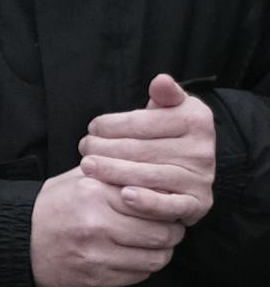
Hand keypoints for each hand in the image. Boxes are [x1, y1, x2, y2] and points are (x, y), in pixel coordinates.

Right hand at [30, 167, 182, 286]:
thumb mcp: (76, 179)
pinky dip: (143, 267)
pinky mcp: (95, 277)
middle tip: (167, 228)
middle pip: (162, 233)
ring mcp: (96, 253)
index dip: (168, 206)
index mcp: (93, 192)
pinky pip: (139, 276)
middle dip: (171, 232)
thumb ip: (113, 173)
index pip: (154, 201)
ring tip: (151, 244)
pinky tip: (132, 257)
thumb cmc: (50, 207)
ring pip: (156, 258)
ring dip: (160, 252)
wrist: (15, 241)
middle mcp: (96, 222)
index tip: (168, 207)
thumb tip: (154, 173)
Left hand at [79, 74, 216, 224]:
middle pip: (141, 149)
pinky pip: (171, 205)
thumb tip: (161, 80)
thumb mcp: (167, 108)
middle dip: (105, 148)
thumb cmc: (165, 133)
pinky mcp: (198, 204)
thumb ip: (164, 95)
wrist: (187, 170)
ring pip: (149, 175)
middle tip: (83, 148)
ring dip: (114, 171)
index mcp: (197, 120)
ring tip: (88, 166)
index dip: (111, 125)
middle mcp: (203, 150)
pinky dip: (148, 202)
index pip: (142, 122)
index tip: (92, 128)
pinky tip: (125, 196)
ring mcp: (201, 179)